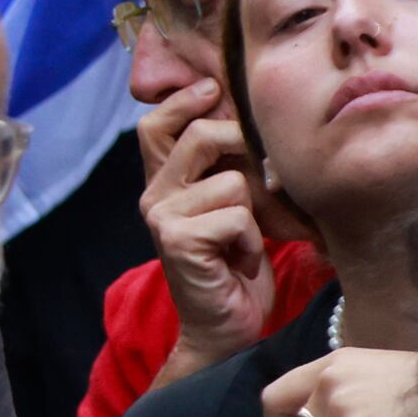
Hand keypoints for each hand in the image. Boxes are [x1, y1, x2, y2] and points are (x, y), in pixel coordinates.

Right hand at [141, 84, 283, 365]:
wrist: (226, 327)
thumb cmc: (237, 267)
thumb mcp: (234, 209)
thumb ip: (231, 172)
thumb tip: (259, 128)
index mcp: (163, 183)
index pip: (156, 124)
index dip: (184, 100)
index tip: (214, 89)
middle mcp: (153, 194)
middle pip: (202, 136)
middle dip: (246, 151)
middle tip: (263, 185)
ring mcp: (161, 215)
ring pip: (232, 182)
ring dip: (257, 214)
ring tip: (248, 240)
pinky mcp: (176, 239)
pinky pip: (237, 216)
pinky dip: (253, 240)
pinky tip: (243, 260)